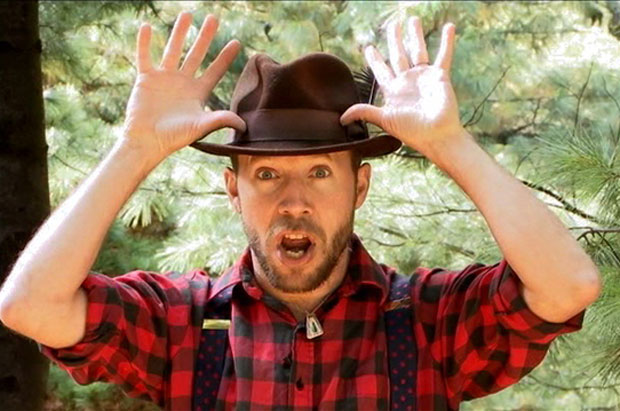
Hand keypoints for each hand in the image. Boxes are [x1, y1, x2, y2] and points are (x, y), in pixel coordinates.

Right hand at [120, 12, 245, 161]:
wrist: (147, 141)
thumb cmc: (175, 138)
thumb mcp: (201, 127)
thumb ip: (221, 120)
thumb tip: (244, 124)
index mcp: (198, 93)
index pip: (215, 71)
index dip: (225, 58)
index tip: (237, 43)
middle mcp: (182, 82)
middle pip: (196, 54)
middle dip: (205, 36)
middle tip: (214, 18)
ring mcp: (164, 79)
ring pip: (173, 50)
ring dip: (179, 32)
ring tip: (187, 14)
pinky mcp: (146, 79)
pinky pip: (145, 56)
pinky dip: (145, 42)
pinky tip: (147, 27)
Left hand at [340, 17, 470, 159]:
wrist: (436, 135)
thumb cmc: (412, 131)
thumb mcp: (384, 120)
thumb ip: (364, 112)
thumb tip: (341, 118)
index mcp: (393, 91)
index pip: (381, 71)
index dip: (375, 60)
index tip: (369, 48)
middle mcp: (407, 82)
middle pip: (398, 55)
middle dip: (394, 40)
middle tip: (392, 25)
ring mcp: (423, 77)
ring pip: (418, 50)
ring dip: (415, 35)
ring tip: (413, 20)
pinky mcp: (439, 76)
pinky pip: (443, 55)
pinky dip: (447, 41)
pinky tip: (449, 26)